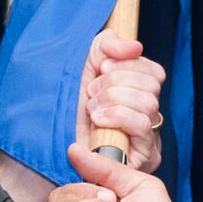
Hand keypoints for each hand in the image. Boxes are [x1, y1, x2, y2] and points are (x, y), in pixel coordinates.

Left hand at [73, 31, 167, 174]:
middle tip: (91, 92)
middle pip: (152, 87)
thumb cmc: (68, 103)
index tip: (102, 68)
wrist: (48, 138)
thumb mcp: (87, 61)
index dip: (129, 66)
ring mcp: (149, 139)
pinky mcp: (144, 157)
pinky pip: (142, 125)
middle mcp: (148, 117)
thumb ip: (109, 44)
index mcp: (140, 95)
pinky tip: (97, 120)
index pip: (155, 73)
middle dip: (116, 83)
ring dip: (113, 100)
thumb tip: (135, 47)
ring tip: (91, 109)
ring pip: (148, 104)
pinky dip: (117, 115)